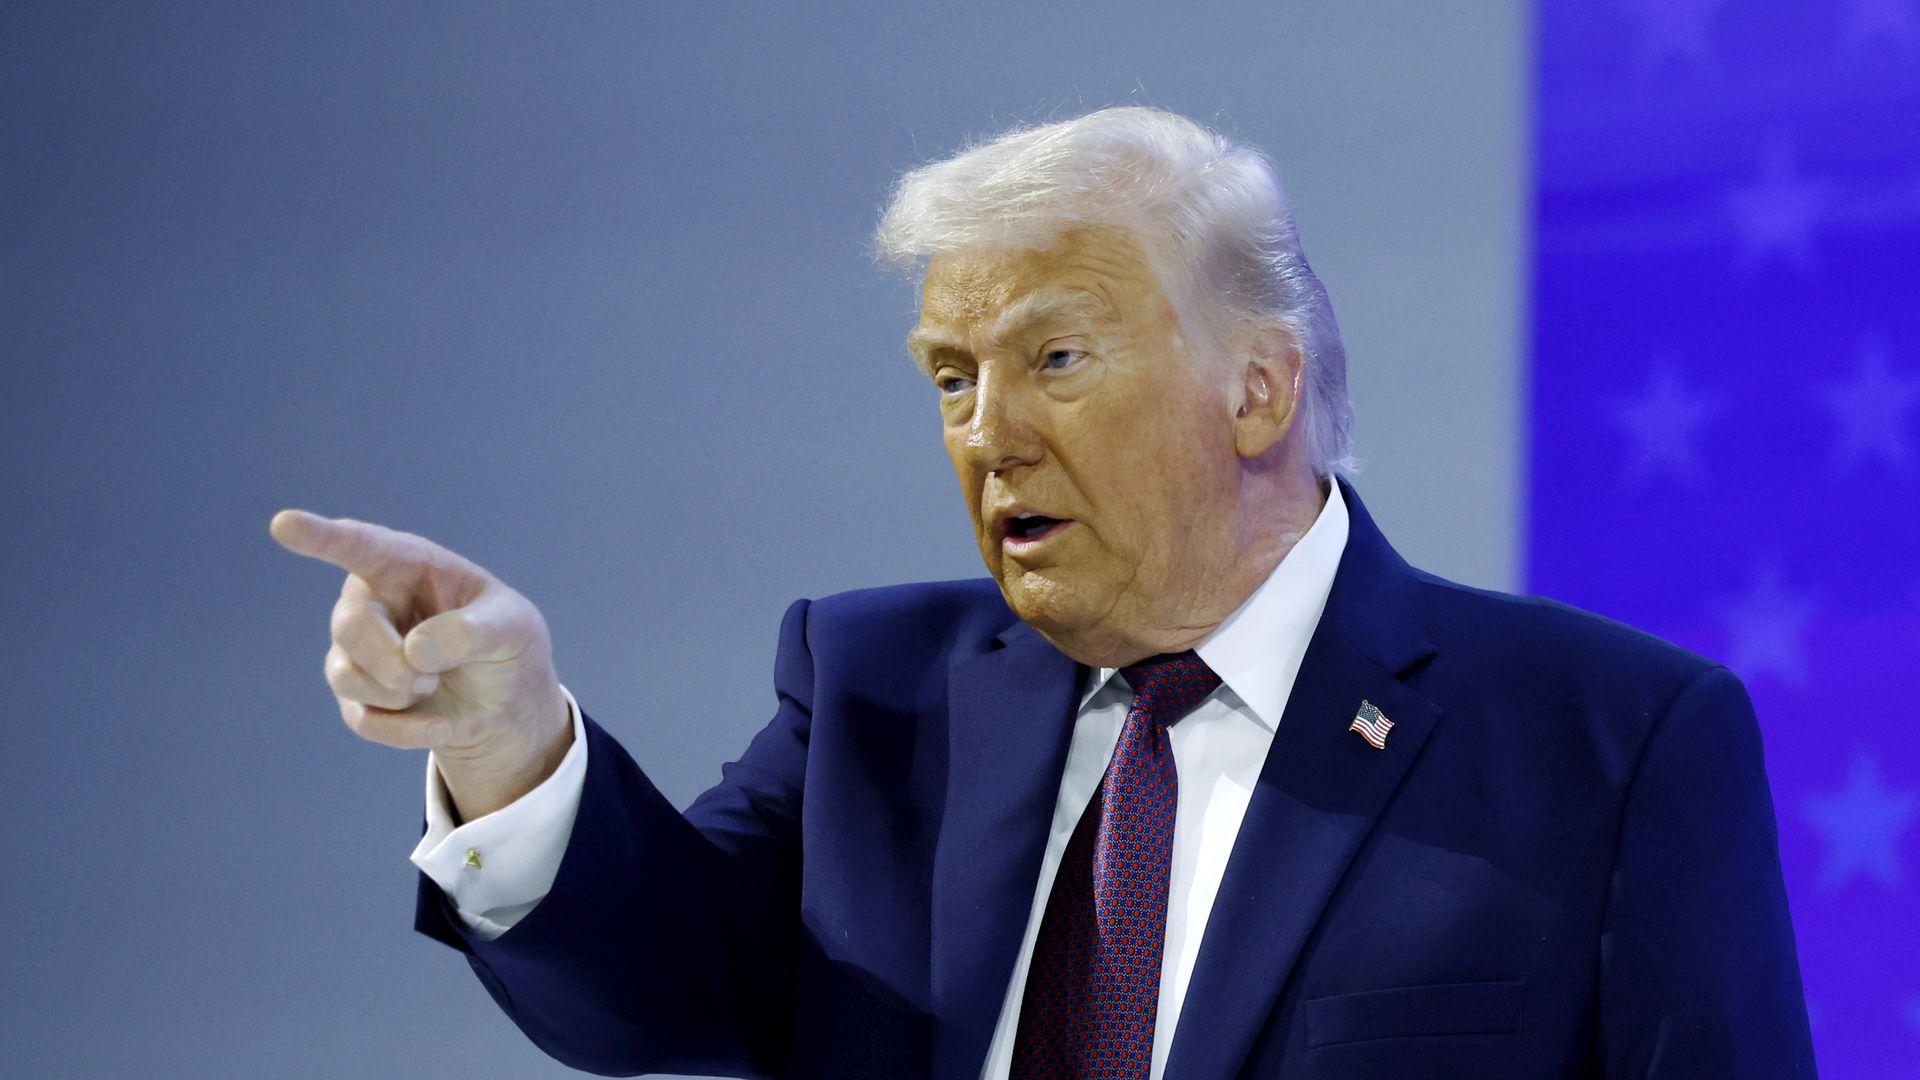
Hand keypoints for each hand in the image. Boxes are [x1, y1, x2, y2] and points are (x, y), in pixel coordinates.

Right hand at [270, 509, 571, 819]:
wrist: (505, 701)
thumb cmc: (506, 643)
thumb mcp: (514, 628)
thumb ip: (473, 631)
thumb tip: (414, 652)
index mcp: (408, 564)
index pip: (360, 545)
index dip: (321, 536)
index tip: (285, 524)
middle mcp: (372, 599)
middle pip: (350, 626)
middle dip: (393, 662)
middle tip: (433, 675)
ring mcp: (358, 648)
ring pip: (346, 675)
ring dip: (401, 693)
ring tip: (437, 685)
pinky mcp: (358, 695)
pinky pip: (363, 719)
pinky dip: (406, 730)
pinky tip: (440, 725)